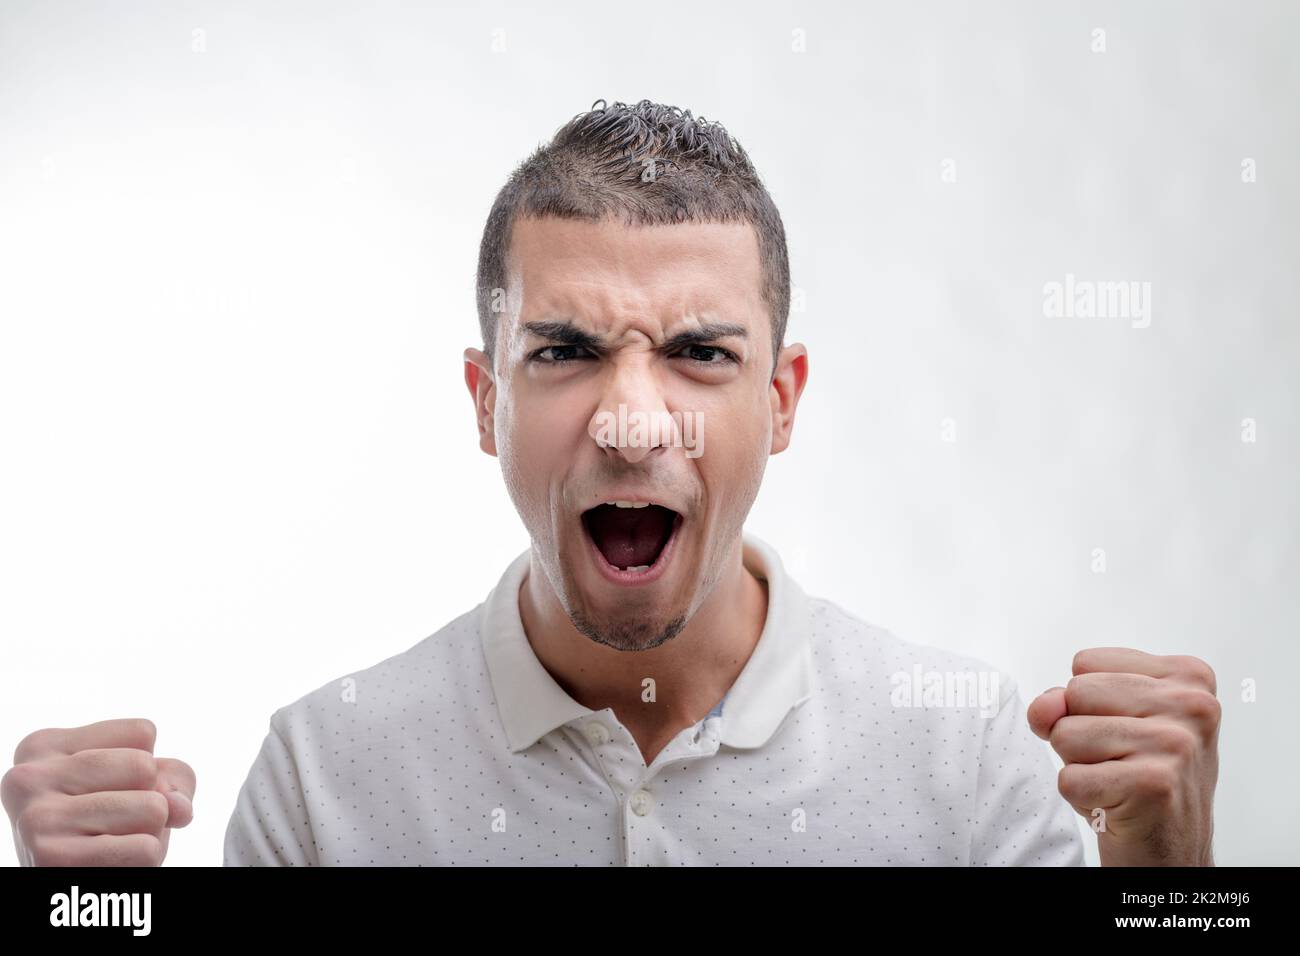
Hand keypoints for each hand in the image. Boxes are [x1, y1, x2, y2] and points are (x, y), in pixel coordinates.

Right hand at [2, 718, 195, 865]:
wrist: (72, 883)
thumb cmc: (106, 827)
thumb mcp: (140, 786)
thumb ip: (173, 778)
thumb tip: (179, 808)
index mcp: (44, 746)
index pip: (143, 732)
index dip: (146, 769)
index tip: (108, 791)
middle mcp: (28, 776)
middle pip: (146, 767)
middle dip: (150, 800)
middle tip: (113, 824)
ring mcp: (37, 816)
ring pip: (153, 808)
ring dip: (150, 833)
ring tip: (113, 844)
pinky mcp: (50, 857)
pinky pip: (147, 849)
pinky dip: (145, 860)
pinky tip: (111, 864)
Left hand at [1027, 648, 1219, 865]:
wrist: (1172, 852)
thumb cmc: (1140, 778)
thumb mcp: (1105, 720)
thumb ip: (1065, 700)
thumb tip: (1044, 707)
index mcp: (1188, 677)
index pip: (1085, 663)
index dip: (1087, 704)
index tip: (1126, 732)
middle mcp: (1192, 706)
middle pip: (1075, 693)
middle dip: (1079, 733)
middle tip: (1119, 762)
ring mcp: (1176, 745)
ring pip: (1066, 734)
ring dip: (1079, 766)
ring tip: (1118, 782)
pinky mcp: (1155, 786)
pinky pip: (1069, 779)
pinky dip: (1081, 798)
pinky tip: (1117, 805)